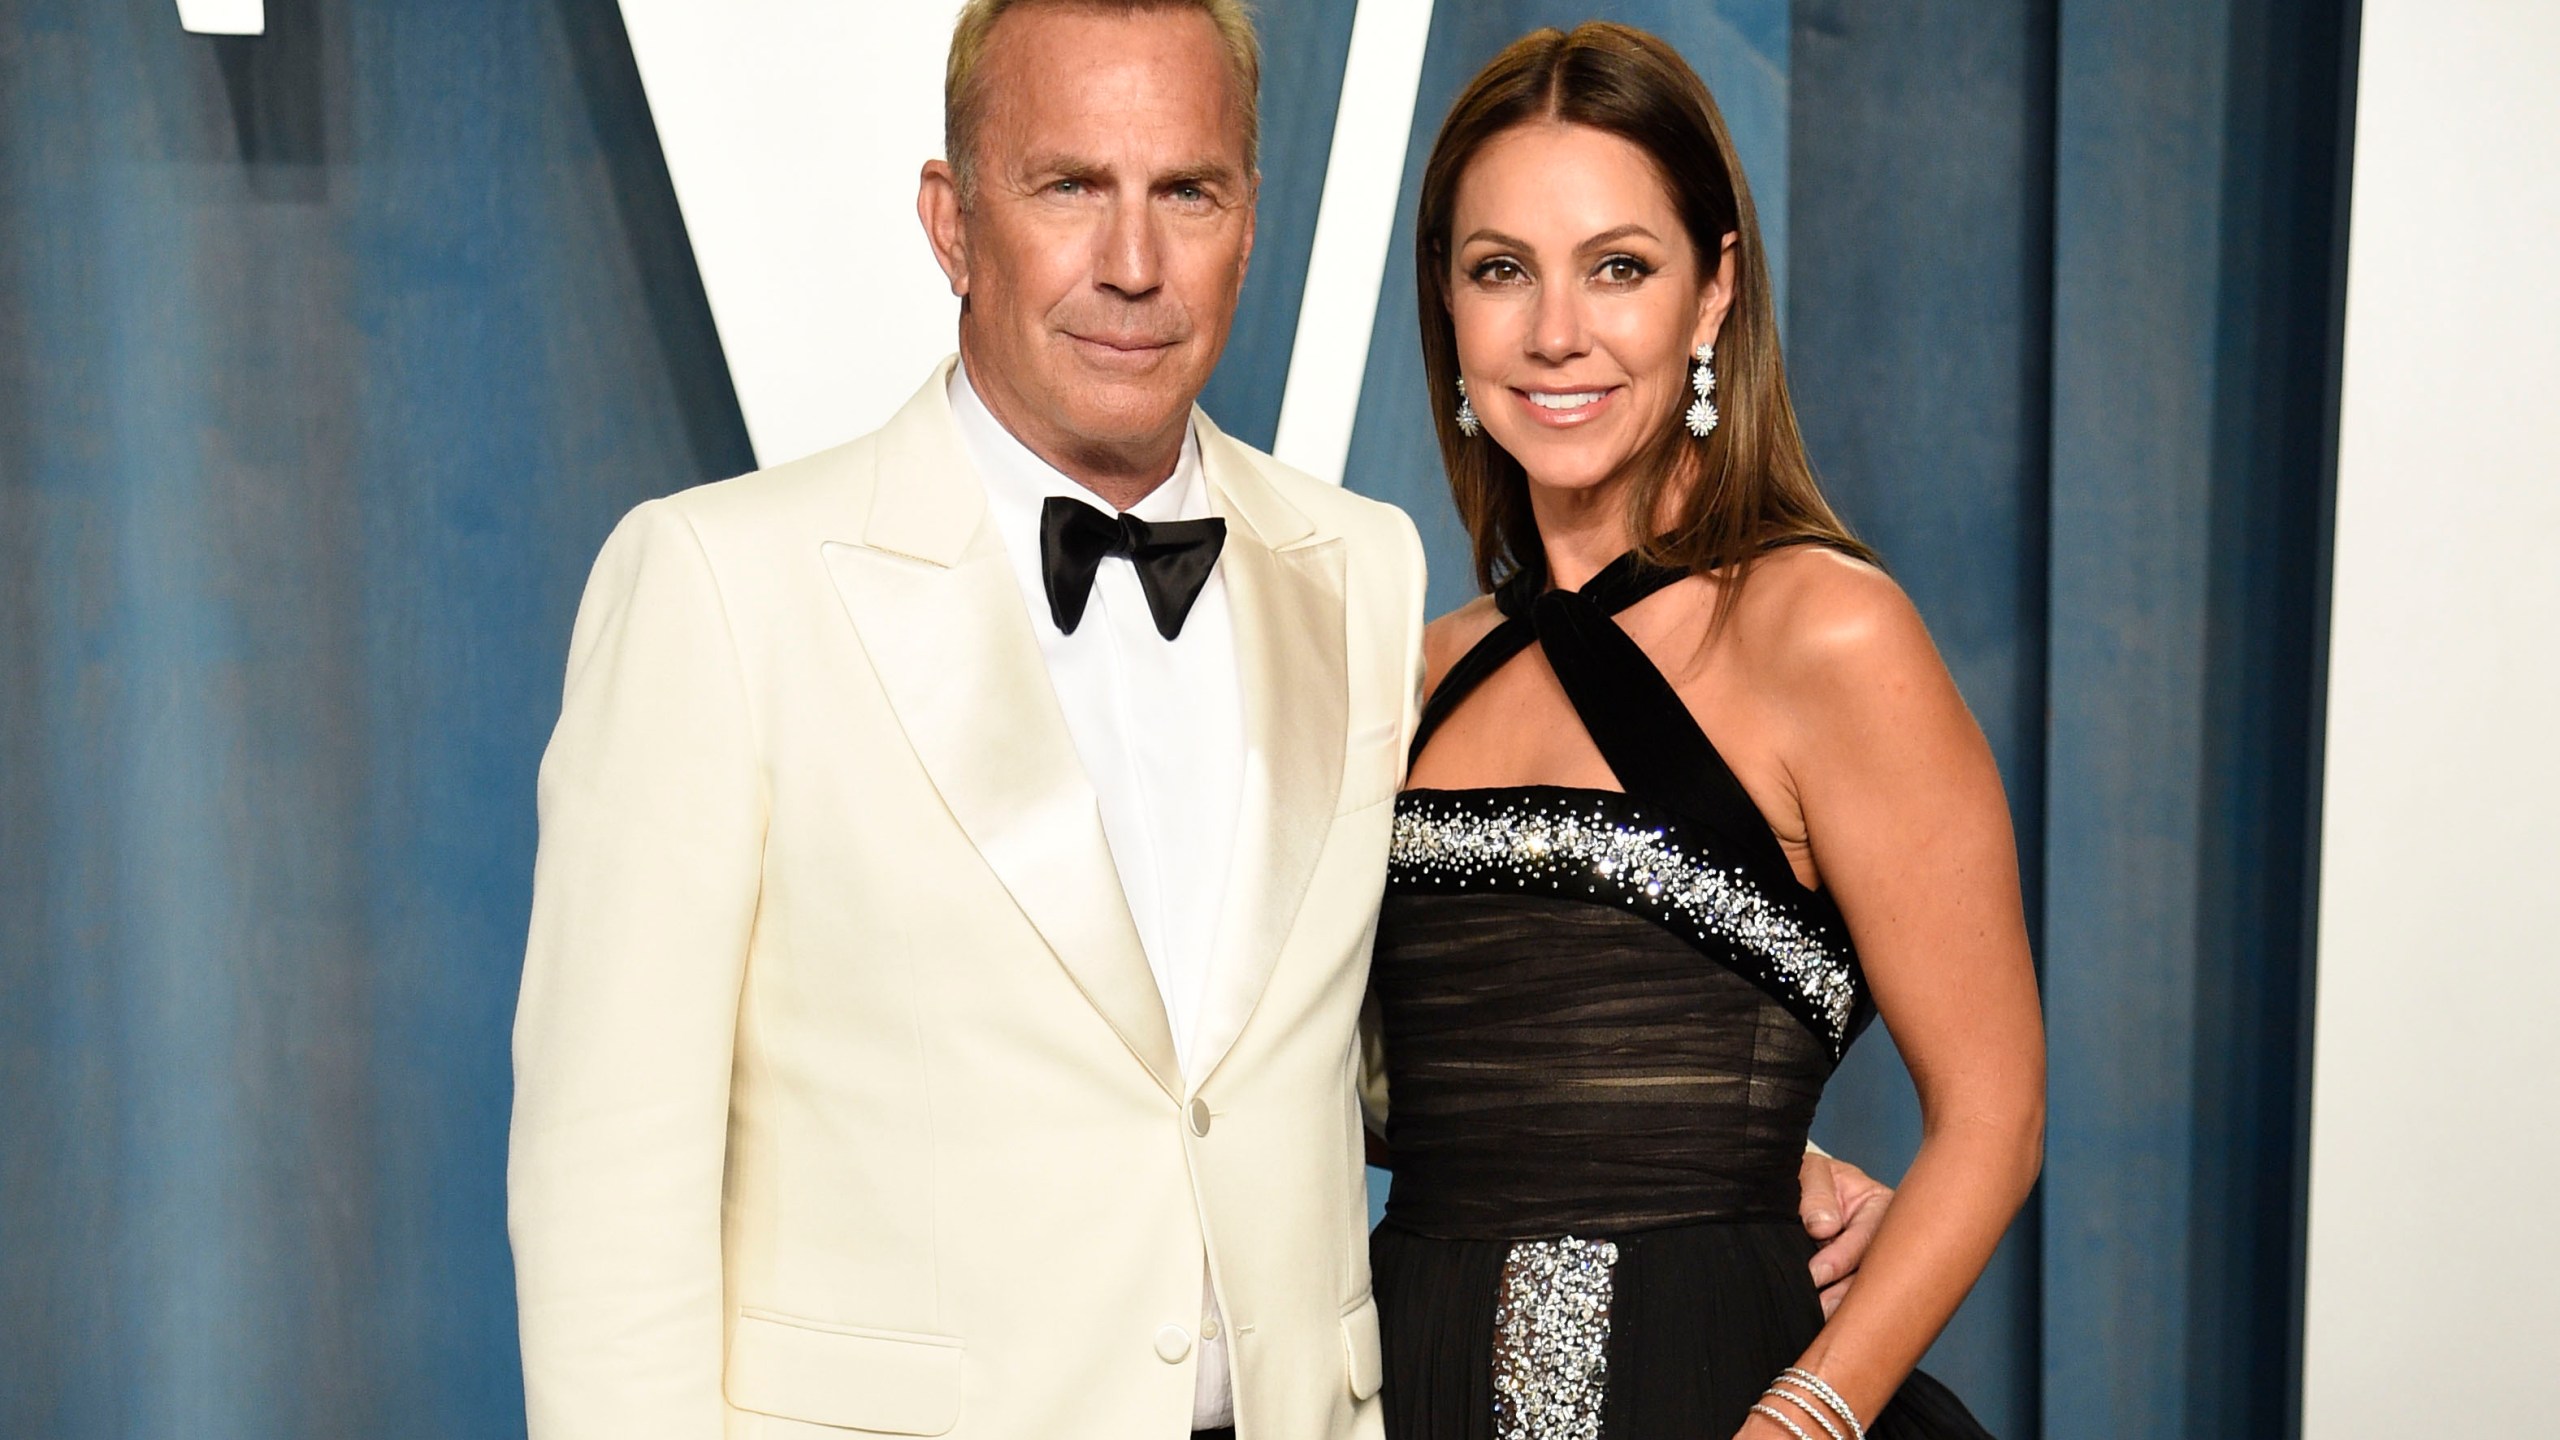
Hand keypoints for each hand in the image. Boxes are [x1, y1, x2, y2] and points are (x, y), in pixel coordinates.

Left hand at [1799, 1148, 1893, 1316]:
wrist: (1797, 1193)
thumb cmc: (1808, 1178)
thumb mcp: (1809, 1172)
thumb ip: (1815, 1193)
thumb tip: (1824, 1226)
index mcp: (1881, 1205)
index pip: (1867, 1234)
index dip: (1842, 1256)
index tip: (1817, 1273)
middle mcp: (1884, 1238)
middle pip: (1874, 1272)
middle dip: (1847, 1293)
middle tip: (1821, 1309)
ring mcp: (1873, 1264)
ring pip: (1865, 1292)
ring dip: (1844, 1307)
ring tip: (1820, 1319)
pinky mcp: (1859, 1284)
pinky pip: (1854, 1302)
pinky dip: (1841, 1312)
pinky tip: (1828, 1325)